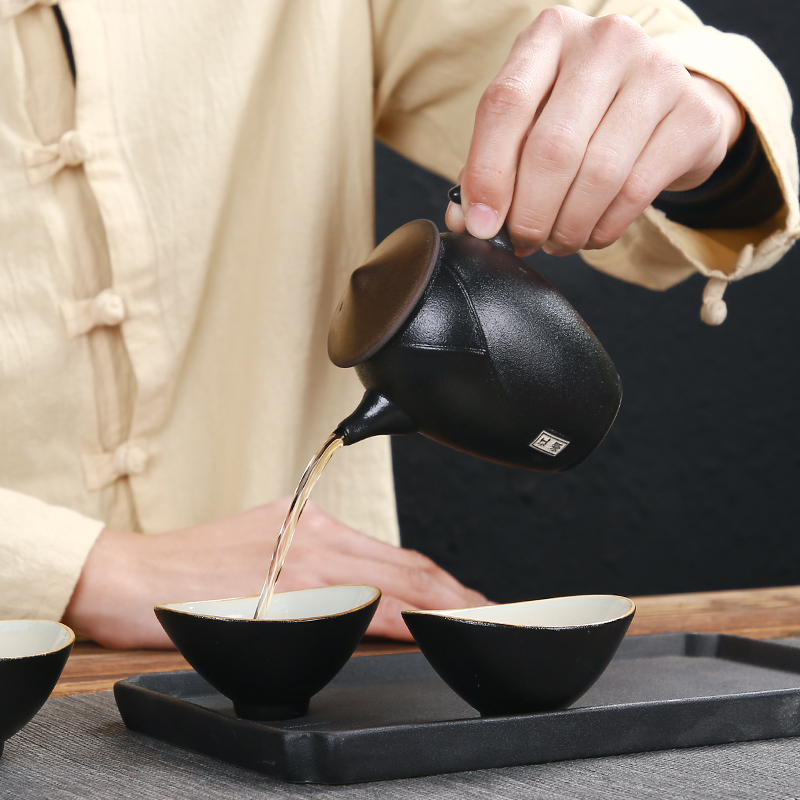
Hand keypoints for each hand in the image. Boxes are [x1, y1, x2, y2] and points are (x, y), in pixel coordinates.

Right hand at [62, 498, 488, 648]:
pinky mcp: (285, 593)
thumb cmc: (189, 567)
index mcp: (313, 523)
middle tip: (493, 611)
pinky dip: (398, 621)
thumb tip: (346, 589)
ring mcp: (304, 563)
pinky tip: (422, 632)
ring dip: (440, 605)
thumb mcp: (260, 544)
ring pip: (392, 585)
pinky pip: (356, 610)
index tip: (465, 596)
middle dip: (455, 592)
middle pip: (406, 566)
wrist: (132, 573)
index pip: (393, 554)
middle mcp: (316, 536)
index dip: (438, 577)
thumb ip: (308, 560)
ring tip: (476, 623)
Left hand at [446, 6, 744, 255]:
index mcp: (550, 35)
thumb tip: (468, 221)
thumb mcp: (531, 124)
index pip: (505, 104)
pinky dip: (604, 227)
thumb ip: (493, 166)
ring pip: (597, 175)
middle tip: (524, 241)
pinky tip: (592, 234)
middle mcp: (606, 42)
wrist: (668, 106)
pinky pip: (636, 191)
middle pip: (552, 147)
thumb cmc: (584, 117)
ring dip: (568, 227)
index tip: (482, 224)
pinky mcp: (693, 115)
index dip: (487, 174)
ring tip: (557, 240)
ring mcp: (657, 72)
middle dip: (530, 213)